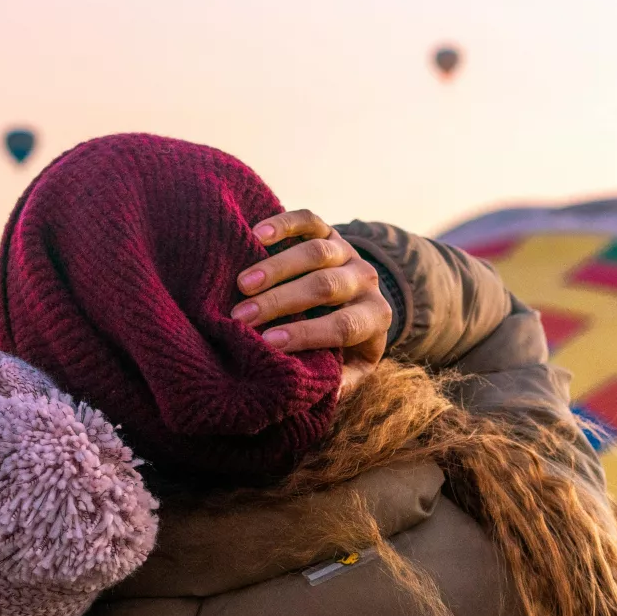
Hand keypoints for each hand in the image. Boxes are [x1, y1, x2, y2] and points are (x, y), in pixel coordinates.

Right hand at [234, 209, 390, 395]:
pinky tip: (256, 233)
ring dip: (277, 267)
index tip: (269, 343)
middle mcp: (365, 281)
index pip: (344, 325)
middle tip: (241, 316)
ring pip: (317, 253)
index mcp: (375, 317)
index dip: (307, 334)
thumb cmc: (343, 343)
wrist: (356, 298)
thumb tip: (323, 394)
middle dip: (282, 302)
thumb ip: (339, 379)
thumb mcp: (350, 367)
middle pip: (326, 287)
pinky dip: (284, 223)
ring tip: (241, 284)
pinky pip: (310, 221)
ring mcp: (347, 252)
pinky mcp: (328, 231)